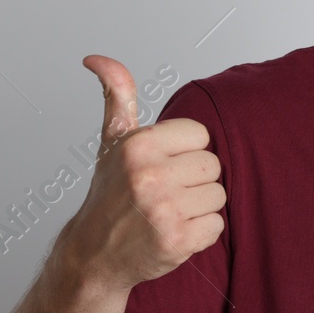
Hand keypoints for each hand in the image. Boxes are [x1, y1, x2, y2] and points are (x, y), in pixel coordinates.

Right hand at [62, 55, 224, 292]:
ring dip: (199, 206)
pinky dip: (201, 232)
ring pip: (218, 195)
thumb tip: (97, 58)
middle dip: (194, 179)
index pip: (200, 135)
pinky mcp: (177, 241)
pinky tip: (174, 231)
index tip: (162, 165)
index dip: (185, 151)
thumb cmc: (110, 194)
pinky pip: (217, 225)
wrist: (94, 254)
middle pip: (213, 165)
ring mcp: (164, 210)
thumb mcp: (112, 141)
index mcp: (138, 145)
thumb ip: (117, 95)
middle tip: (166, 192)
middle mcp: (149, 175)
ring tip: (169, 212)